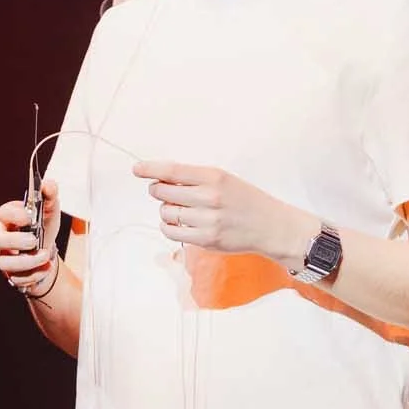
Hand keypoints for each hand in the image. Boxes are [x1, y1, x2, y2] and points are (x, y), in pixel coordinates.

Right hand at [0, 177, 61, 296]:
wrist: (48, 253)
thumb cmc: (44, 228)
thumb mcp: (50, 211)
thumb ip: (50, 195)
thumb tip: (48, 184)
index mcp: (9, 219)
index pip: (2, 213)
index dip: (13, 215)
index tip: (29, 217)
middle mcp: (2, 238)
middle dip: (13, 241)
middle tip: (33, 240)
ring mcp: (4, 257)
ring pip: (3, 262)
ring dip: (26, 261)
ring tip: (45, 255)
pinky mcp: (11, 274)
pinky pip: (17, 278)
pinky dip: (34, 274)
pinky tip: (45, 268)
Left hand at [132, 160, 316, 268]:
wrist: (271, 226)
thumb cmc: (246, 201)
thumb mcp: (225, 180)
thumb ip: (195, 179)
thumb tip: (161, 179)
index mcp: (214, 176)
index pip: (173, 171)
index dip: (150, 169)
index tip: (137, 169)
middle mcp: (210, 197)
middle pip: (163, 191)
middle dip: (158, 190)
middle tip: (164, 191)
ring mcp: (208, 220)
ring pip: (166, 213)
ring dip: (166, 210)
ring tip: (180, 210)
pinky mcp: (206, 240)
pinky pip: (172, 232)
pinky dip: (169, 227)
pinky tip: (178, 223)